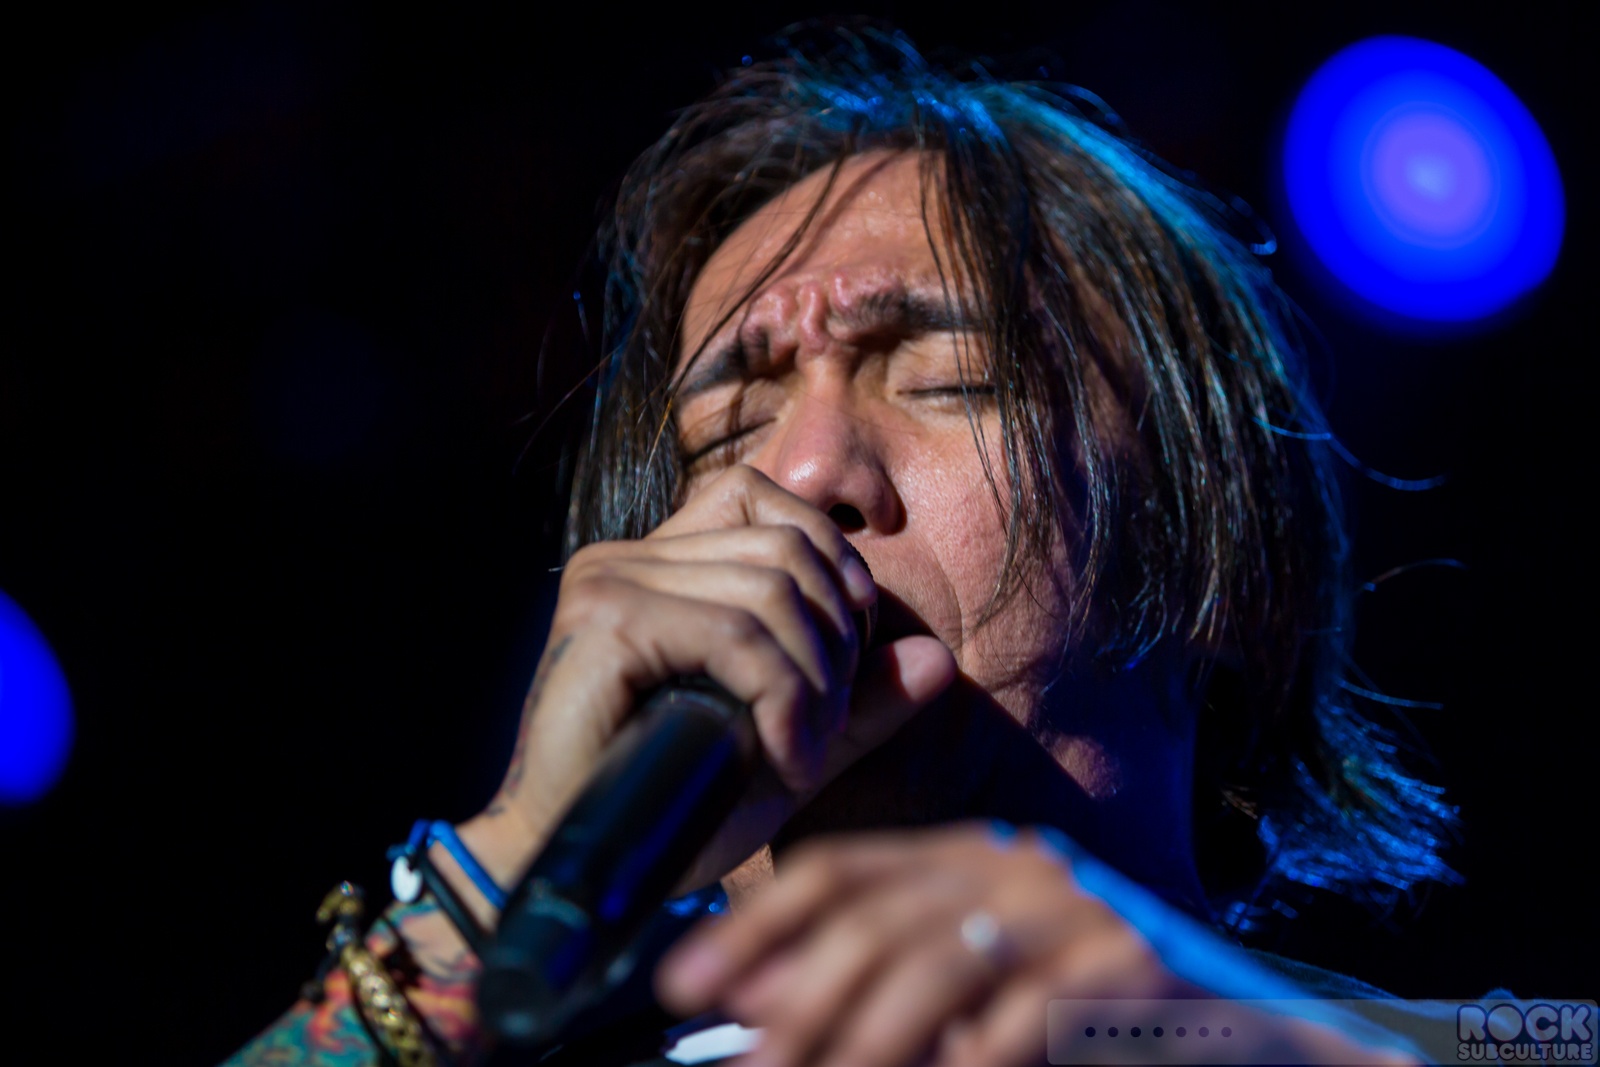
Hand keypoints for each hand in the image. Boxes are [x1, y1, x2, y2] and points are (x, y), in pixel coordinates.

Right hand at [456, 465, 957, 910]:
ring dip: (813, 682)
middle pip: (784, 547)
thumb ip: (858, 703)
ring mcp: (611, 581)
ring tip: (804, 753)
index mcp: (659, 563)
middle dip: (836, 641)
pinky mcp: (606, 621)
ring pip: (770, 590)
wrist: (576, 869)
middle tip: (827, 729)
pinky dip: (783, 700)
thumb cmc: (676, 811)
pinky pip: (735, 635)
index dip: (829, 558)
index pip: (761, 497)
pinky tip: (786, 764)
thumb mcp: (789, 748)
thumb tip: (939, 656)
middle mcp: (628, 556)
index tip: (851, 655)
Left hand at [656, 824, 1415, 1066]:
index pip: (840, 870)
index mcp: (969, 858)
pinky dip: (968, 1055)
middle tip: (744, 1060)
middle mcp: (1016, 867)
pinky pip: (1022, 1010)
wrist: (1239, 1038)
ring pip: (937, 964)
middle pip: (876, 918)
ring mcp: (1076, 911)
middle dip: (794, 995)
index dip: (755, 924)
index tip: (684, 983)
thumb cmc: (1079, 1019)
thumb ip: (875, 988)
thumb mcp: (962, 994)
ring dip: (859, 1037)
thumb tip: (758, 1007)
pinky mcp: (1128, 965)